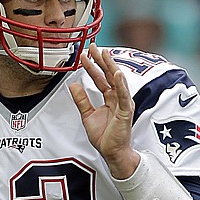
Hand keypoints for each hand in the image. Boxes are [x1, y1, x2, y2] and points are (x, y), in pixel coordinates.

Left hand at [68, 44, 139, 178]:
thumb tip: (73, 85)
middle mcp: (118, 98)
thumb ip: (81, 100)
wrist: (112, 153)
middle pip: (109, 75)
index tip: (84, 55)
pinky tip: (116, 73)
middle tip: (94, 46)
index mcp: (110, 98)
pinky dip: (120, 84)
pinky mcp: (125, 111)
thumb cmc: (105, 137)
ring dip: (111, 66)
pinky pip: (123, 95)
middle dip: (102, 60)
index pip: (101, 78)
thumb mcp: (87, 115)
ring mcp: (123, 103)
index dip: (92, 66)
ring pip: (117, 81)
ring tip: (105, 54)